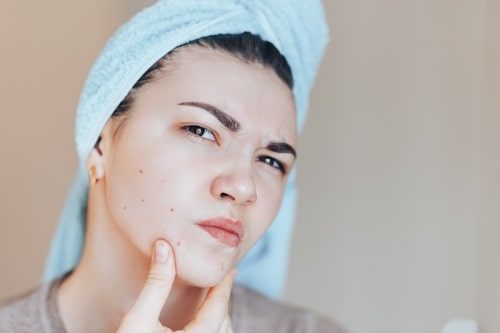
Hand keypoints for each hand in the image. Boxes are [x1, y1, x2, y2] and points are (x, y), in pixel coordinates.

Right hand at [117, 239, 235, 332]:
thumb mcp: (138, 320)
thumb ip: (156, 284)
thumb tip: (164, 247)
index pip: (219, 306)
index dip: (224, 285)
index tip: (230, 269)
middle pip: (224, 321)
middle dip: (223, 299)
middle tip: (223, 280)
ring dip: (220, 316)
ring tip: (216, 299)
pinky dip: (213, 329)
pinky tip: (203, 324)